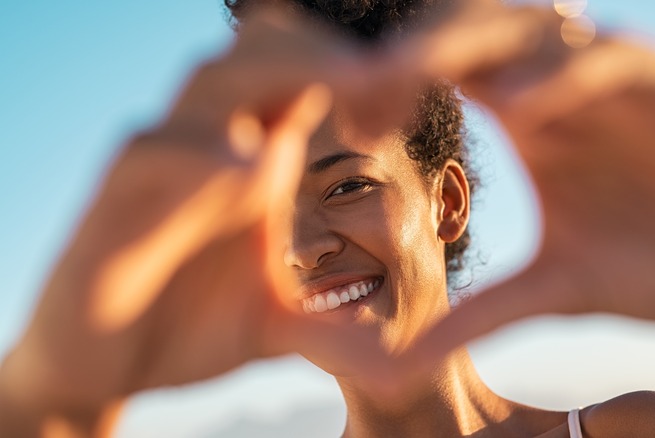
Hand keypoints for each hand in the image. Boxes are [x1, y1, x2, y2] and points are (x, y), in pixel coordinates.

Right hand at [0, 7, 383, 434]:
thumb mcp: (276, 328)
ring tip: (346, 93)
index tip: (402, 103)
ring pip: (209, 83)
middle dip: (322, 54)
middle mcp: (207, 149)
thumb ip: (330, 327)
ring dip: (274, 77)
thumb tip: (394, 347)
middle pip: (259, 53)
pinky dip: (203, 157)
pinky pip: (150, 156)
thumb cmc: (188, 330)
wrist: (105, 368)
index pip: (301, 78)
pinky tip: (254, 175)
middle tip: (382, 80)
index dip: (355, 74)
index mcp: (251, 163)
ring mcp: (159, 170)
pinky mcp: (108, 204)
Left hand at [395, 1, 654, 369]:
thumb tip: (407, 362)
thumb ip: (484, 312)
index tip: (349, 119)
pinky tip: (519, 111)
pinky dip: (562, 78)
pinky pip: (606, 63)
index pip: (449, 73)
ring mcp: (614, 76)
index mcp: (530, 115)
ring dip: (470, 48)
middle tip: (360, 92)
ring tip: (409, 77)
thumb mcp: (557, 290)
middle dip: (417, 56)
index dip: (395, 86)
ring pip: (532, 31)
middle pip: (475, 38)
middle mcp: (563, 83)